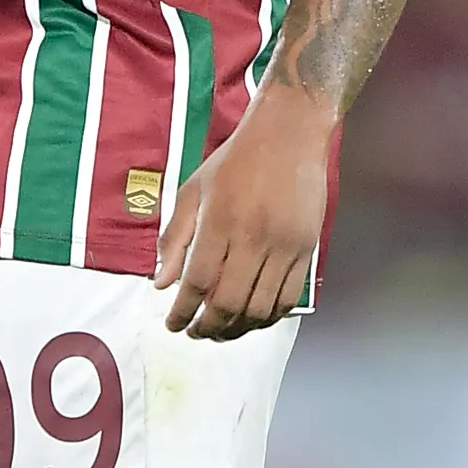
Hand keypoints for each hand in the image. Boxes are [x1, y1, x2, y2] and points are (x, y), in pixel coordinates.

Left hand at [153, 86, 333, 338]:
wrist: (289, 135)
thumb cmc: (236, 160)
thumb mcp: (194, 189)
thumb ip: (175, 236)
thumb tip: (160, 282)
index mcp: (220, 220)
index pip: (197, 281)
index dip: (183, 310)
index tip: (173, 324)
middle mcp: (253, 237)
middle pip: (229, 302)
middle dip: (208, 327)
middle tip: (195, 333)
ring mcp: (284, 246)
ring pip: (260, 308)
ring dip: (238, 329)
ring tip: (221, 331)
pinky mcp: (307, 250)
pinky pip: (288, 298)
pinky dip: (269, 317)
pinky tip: (253, 318)